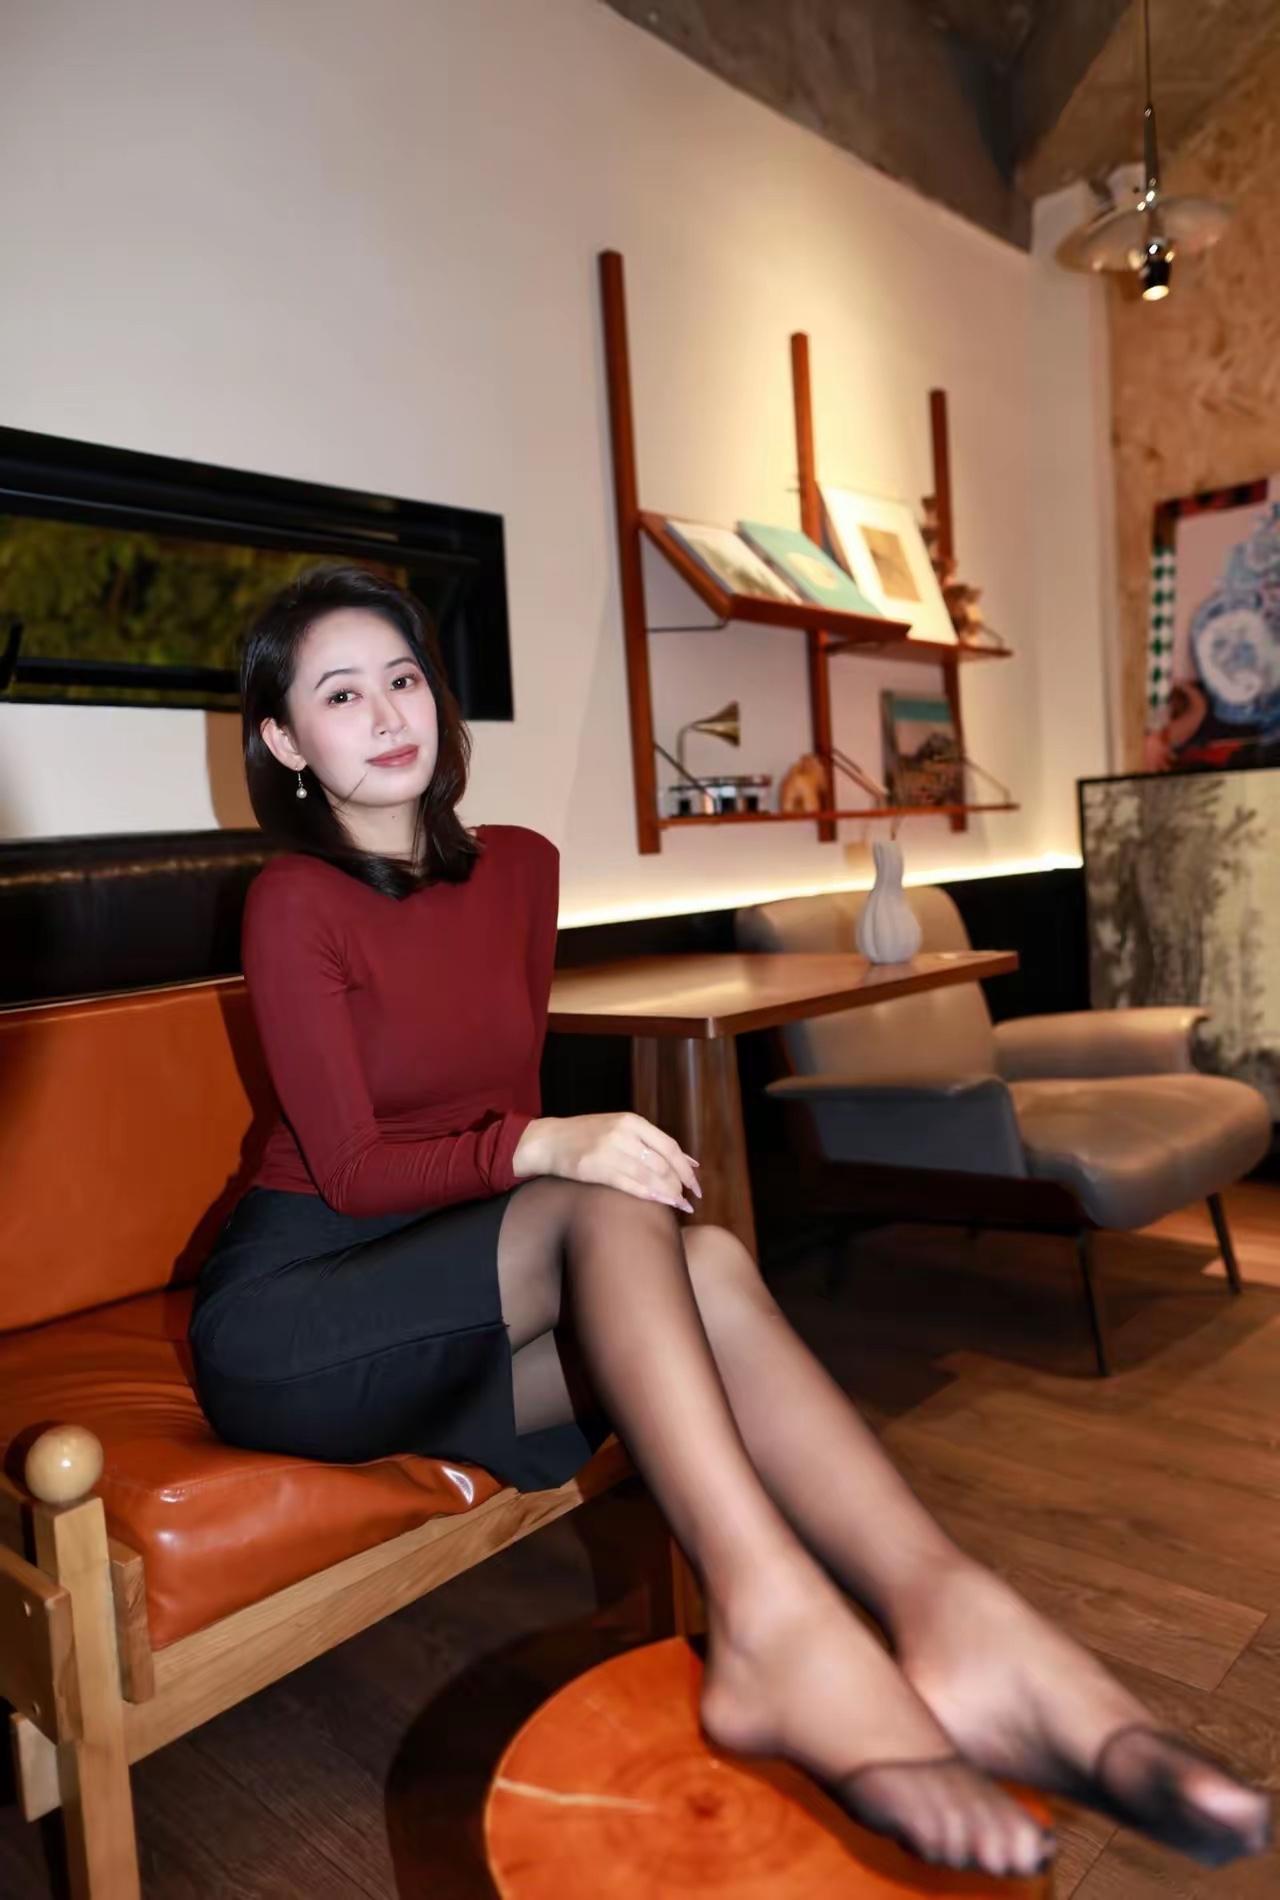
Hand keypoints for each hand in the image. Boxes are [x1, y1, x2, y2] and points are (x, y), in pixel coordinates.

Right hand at [512, 1113, 701, 1211]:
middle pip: (662, 1164)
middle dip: (678, 1185)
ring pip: (648, 1175)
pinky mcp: (595, 1168)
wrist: (549, 1140)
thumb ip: (653, 1144)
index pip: (669, 1147)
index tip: (696, 1187)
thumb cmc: (588, 1136)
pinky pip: (629, 1184)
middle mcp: (623, 1134)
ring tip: (677, 1206)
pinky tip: (658, 1203)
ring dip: (667, 1194)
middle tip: (687, 1202)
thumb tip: (689, 1163)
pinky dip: (648, 1195)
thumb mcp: (622, 1129)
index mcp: (632, 1122)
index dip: (686, 1170)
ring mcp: (609, 1150)